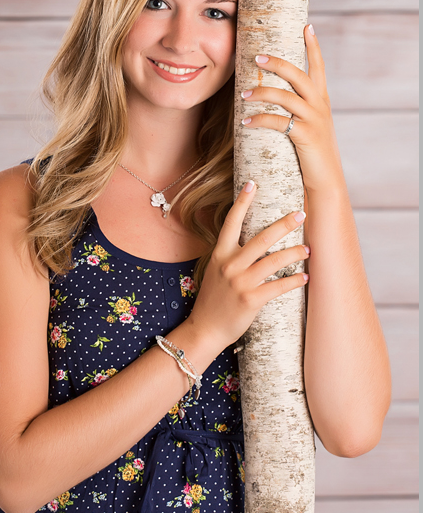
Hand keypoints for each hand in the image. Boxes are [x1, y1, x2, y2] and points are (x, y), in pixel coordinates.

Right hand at [189, 181, 308, 349]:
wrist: (205, 328)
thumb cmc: (214, 300)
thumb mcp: (216, 271)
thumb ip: (231, 256)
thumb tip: (253, 242)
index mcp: (220, 254)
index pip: (231, 222)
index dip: (242, 202)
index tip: (253, 184)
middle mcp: (230, 265)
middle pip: (261, 238)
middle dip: (283, 224)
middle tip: (301, 213)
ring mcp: (240, 282)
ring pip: (273, 261)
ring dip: (294, 253)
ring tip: (307, 249)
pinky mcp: (250, 300)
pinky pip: (278, 287)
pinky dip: (294, 281)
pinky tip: (304, 277)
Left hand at [240, 24, 343, 192]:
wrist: (326, 182)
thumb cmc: (311, 156)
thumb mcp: (308, 127)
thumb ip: (297, 112)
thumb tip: (273, 99)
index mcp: (321, 100)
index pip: (318, 67)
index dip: (313, 46)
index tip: (307, 26)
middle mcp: (320, 106)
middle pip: (299, 74)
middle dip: (277, 63)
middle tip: (256, 56)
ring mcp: (314, 120)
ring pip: (286, 96)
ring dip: (261, 93)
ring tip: (242, 94)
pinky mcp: (306, 136)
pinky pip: (279, 122)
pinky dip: (260, 120)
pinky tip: (245, 122)